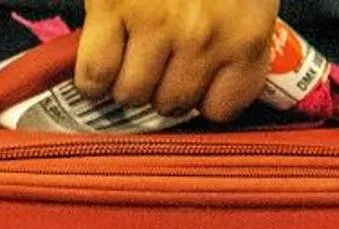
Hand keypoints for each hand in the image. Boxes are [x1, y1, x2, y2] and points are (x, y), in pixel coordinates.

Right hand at [72, 0, 282, 123]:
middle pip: (172, 103)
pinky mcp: (113, 7)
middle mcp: (204, 37)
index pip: (222, 108)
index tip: (194, 87)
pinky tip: (98, 66)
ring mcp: (157, 25)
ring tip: (127, 59)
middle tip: (154, 65)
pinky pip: (96, 73)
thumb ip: (237, 32)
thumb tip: (212, 79)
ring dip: (125, 82)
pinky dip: (92, 77)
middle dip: (160, 87)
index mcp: (246, 33)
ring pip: (132, 93)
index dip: (202, 99)